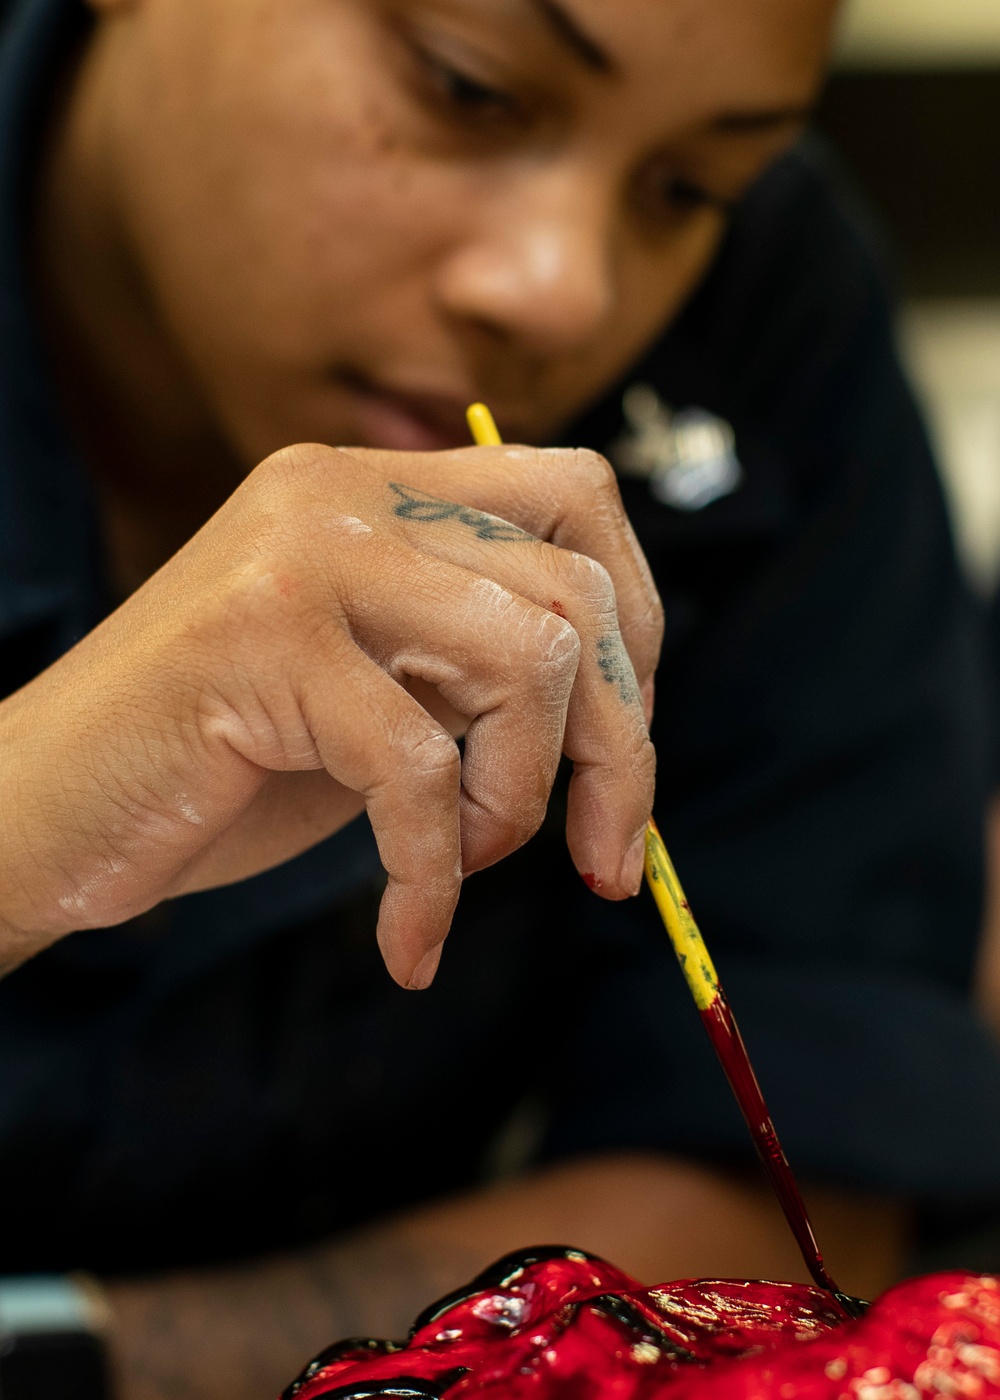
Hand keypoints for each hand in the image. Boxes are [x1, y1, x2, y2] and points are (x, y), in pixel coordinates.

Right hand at [0, 442, 660, 985]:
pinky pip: (419, 770)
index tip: (624, 745)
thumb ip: (474, 658)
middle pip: (574, 590)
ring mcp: (300, 558)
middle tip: (600, 853)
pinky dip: (432, 879)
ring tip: (458, 867)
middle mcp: (344, 495)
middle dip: (618, 745)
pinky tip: (406, 940)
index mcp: (378, 489)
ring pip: (523, 660)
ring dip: (520, 802)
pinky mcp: (259, 644)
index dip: (637, 624)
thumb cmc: (217, 766)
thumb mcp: (375, 686)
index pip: (576, 495)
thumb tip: (626, 706)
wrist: (38, 808)